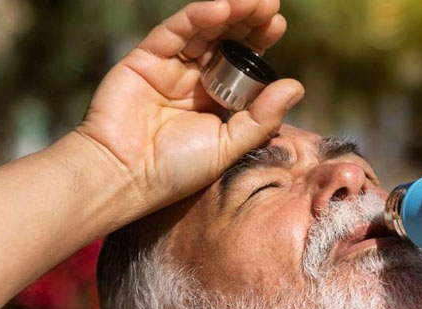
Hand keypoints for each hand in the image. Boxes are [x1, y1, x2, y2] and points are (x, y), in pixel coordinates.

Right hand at [75, 0, 303, 216]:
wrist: (125, 177)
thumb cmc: (175, 170)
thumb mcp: (228, 146)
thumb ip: (261, 118)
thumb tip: (296, 86)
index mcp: (213, 101)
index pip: (240, 64)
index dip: (258, 42)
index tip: (277, 25)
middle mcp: (192, 80)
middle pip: (224, 41)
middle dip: (248, 22)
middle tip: (270, 7)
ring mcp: (168, 67)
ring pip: (202, 31)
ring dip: (229, 13)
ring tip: (255, 2)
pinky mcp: (144, 59)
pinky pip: (174, 31)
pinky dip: (198, 17)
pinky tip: (222, 8)